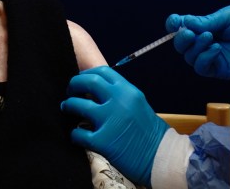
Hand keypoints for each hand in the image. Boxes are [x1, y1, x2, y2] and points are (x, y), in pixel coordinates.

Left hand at [61, 66, 168, 186]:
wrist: (162, 157)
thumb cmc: (151, 132)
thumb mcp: (138, 104)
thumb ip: (120, 95)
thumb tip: (97, 91)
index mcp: (128, 91)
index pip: (102, 71)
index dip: (87, 73)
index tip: (81, 79)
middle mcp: (118, 101)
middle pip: (87, 82)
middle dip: (74, 85)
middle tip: (70, 92)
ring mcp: (110, 120)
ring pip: (77, 105)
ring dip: (69, 105)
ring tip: (67, 107)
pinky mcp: (103, 141)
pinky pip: (78, 133)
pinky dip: (74, 134)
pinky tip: (76, 134)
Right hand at [165, 2, 229, 78]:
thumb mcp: (228, 16)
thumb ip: (207, 21)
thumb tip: (184, 22)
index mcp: (206, 26)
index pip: (183, 27)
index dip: (174, 24)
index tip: (174, 22)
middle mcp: (206, 42)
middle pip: (182, 45)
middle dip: (182, 39)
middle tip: (190, 32)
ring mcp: (212, 56)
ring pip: (190, 57)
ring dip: (195, 47)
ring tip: (209, 37)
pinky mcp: (220, 69)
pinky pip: (203, 67)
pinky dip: (204, 58)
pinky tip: (215, 48)